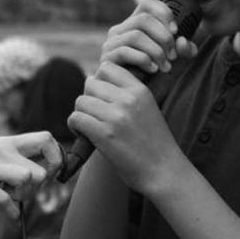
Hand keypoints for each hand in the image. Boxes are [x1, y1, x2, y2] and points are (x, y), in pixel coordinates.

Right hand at [0, 132, 64, 217]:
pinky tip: (10, 216)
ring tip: (12, 199)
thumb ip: (19, 162)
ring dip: (24, 196)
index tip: (48, 176)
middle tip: (25, 193)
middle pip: (41, 166)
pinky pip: (5, 198)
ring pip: (27, 178)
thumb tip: (51, 171)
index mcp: (6, 142)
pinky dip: (11, 212)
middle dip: (39, 187)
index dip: (55, 159)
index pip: (47, 138)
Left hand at [69, 59, 186, 193]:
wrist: (163, 170)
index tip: (103, 98)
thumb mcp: (147, 108)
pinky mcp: (104, 134)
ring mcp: (116, 116)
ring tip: (90, 127)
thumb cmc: (154, 143)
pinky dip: (76, 128)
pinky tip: (86, 136)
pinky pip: (76, 118)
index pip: (107, 67)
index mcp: (140, 90)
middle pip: (90, 84)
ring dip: (81, 114)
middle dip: (89, 99)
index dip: (100, 81)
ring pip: (81, 101)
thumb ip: (126, 94)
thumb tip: (92, 81)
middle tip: (95, 115)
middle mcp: (128, 99)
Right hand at [97, 0, 198, 80]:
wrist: (137, 103)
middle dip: (164, 37)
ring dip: (156, 51)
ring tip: (166, 67)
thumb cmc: (156, 80)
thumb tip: (183, 41)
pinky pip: (125, 51)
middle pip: (144, 19)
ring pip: (136, 35)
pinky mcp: (106, 60)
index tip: (176, 30)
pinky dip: (143, 60)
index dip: (164, 13)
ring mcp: (111, 44)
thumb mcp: (176, 63)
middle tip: (173, 56)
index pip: (148, 4)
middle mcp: (120, 31)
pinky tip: (153, 70)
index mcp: (135, 25)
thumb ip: (185, 51)